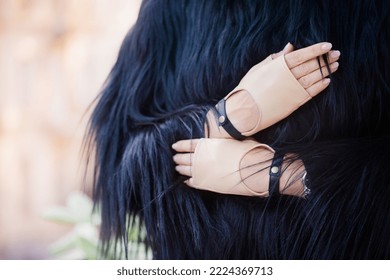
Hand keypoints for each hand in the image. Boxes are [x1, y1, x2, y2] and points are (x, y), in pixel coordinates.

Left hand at [172, 138, 306, 196]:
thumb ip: (223, 140)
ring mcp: (203, 171)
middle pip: (185, 157)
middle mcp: (202, 158)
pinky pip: (192, 182)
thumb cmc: (248, 152)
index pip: (189, 144)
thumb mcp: (235, 140)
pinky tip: (185, 180)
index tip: (174, 146)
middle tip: (174, 157)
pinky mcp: (207, 184)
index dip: (180, 145)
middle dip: (178, 157)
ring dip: (180, 168)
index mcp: (208, 145)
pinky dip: (188, 181)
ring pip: (186, 169)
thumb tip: (223, 136)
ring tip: (177, 167)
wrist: (254, 170)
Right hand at [207, 42, 339, 137]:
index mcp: (279, 66)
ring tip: (335, 65)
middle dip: (325, 59)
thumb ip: (275, 58)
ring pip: (315, 78)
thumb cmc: (248, 88)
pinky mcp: (295, 102)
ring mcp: (293, 90)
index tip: (328, 45)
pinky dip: (321, 86)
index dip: (316, 49)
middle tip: (337, 54)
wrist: (244, 111)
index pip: (303, 54)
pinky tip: (327, 81)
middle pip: (312, 65)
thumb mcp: (258, 69)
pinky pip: (312, 92)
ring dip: (326, 71)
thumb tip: (290, 47)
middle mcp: (289, 77)